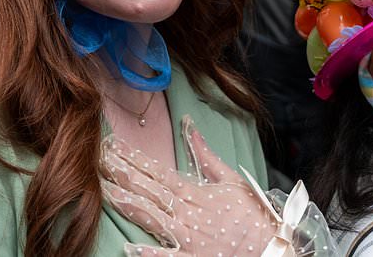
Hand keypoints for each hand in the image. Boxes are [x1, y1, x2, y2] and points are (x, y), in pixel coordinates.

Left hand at [100, 116, 276, 255]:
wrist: (273, 249)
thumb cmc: (252, 217)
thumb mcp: (231, 180)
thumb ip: (206, 155)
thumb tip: (189, 127)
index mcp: (196, 193)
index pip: (158, 172)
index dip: (134, 159)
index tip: (114, 147)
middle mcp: (187, 214)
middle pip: (149, 191)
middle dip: (122, 175)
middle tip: (99, 160)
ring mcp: (189, 238)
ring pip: (152, 219)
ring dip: (128, 205)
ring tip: (106, 192)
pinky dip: (149, 253)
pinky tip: (129, 247)